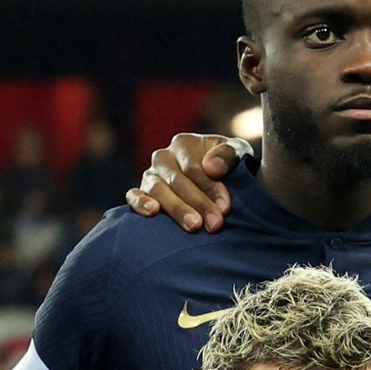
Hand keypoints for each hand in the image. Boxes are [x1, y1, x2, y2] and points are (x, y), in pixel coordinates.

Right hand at [124, 131, 245, 232]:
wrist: (220, 182)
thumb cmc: (228, 167)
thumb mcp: (237, 154)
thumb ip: (228, 155)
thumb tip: (211, 167)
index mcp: (183, 144)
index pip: (193, 167)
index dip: (210, 187)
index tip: (225, 207)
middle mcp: (163, 157)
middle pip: (177, 181)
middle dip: (198, 204)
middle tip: (215, 224)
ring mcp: (150, 175)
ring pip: (158, 190)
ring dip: (177, 209)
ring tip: (194, 226)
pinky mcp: (140, 192)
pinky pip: (133, 196)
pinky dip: (140, 203)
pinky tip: (153, 212)